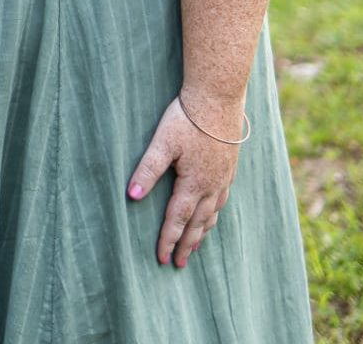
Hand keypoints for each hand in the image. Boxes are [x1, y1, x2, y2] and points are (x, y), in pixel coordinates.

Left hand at [126, 95, 241, 268]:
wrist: (218, 99)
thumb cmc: (187, 119)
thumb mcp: (162, 143)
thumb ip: (147, 169)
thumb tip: (132, 195)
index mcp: (193, 183)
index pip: (177, 219)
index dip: (168, 239)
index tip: (162, 258)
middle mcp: (211, 186)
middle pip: (197, 223)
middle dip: (186, 244)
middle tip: (178, 264)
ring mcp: (223, 178)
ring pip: (212, 214)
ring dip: (202, 232)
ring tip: (195, 247)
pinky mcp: (229, 168)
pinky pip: (222, 200)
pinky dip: (214, 214)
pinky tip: (212, 214)